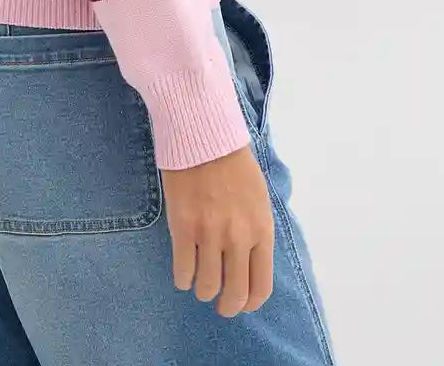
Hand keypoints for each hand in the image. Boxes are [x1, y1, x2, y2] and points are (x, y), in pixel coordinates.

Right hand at [160, 144, 274, 313]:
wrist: (204, 136)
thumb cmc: (234, 165)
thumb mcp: (259, 199)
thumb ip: (257, 232)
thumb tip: (251, 263)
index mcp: (261, 231)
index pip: (260, 287)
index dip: (249, 303)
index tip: (241, 302)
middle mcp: (238, 238)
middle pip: (234, 294)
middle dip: (226, 306)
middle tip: (219, 302)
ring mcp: (210, 234)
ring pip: (207, 287)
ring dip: (203, 290)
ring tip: (199, 282)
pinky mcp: (183, 227)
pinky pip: (182, 270)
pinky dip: (182, 278)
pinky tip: (183, 272)